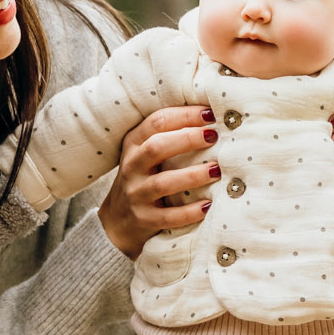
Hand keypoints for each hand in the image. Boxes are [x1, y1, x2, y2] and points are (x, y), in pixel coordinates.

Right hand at [98, 106, 221, 257]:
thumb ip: (170, 137)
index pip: (157, 122)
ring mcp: (136, 195)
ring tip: (216, 170)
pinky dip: (189, 212)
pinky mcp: (143, 220)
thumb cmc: (143, 179)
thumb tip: (213, 120)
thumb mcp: (145, 154)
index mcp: (134, 144)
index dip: (184, 115)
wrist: (117, 221)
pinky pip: (168, 217)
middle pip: (156, 147)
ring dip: (192, 175)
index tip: (210, 113)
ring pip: (162, 183)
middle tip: (213, 136)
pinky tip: (208, 206)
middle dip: (187, 139)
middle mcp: (131, 167)